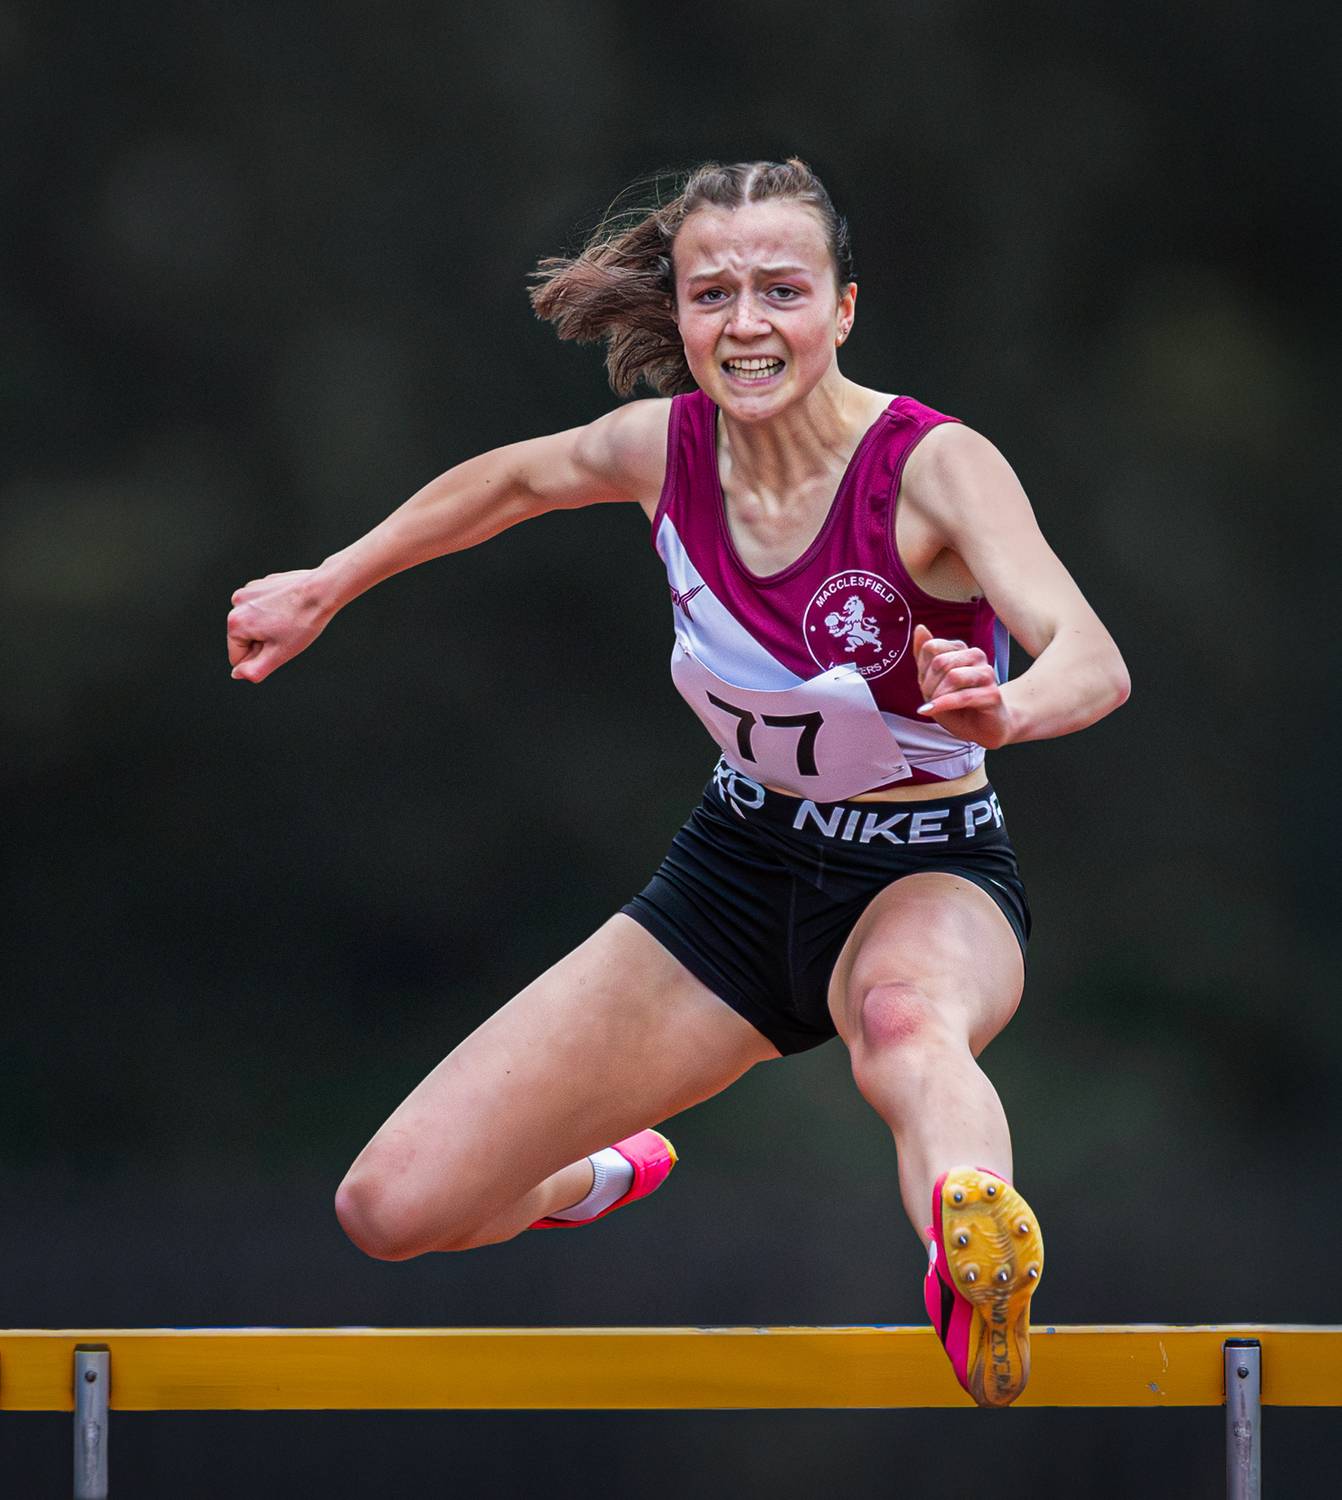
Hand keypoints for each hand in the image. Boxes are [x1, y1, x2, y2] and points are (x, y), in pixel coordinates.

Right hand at [227, 568, 331, 682]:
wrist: (322, 590)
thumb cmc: (303, 620)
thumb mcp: (279, 654)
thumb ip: (254, 670)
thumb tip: (237, 674)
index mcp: (236, 622)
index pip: (237, 657)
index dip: (260, 658)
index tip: (278, 645)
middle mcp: (237, 603)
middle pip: (245, 638)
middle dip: (263, 641)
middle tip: (286, 634)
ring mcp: (249, 590)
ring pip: (254, 622)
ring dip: (269, 626)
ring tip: (289, 621)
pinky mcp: (261, 584)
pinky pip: (263, 607)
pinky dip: (274, 611)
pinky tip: (290, 609)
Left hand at [912, 624, 1013, 749]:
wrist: (983, 728)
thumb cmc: (957, 705)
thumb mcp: (933, 681)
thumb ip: (924, 657)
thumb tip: (920, 628)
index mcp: (962, 650)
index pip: (931, 647)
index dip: (922, 668)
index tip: (925, 685)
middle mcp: (976, 656)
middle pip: (941, 662)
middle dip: (928, 684)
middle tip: (929, 698)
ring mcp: (986, 674)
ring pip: (953, 676)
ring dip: (937, 695)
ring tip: (934, 705)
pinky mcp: (992, 694)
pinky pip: (962, 696)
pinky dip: (943, 704)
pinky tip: (931, 710)